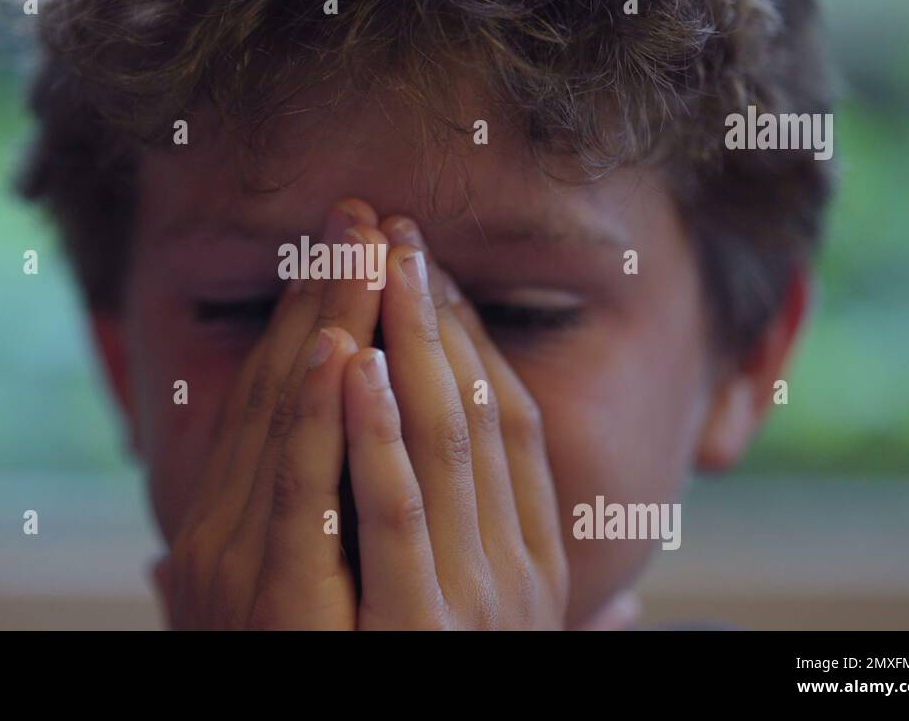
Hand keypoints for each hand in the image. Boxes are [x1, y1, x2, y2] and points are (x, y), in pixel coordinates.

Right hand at [157, 199, 386, 628]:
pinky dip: (342, 431)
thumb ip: (210, 591)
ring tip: (377, 253)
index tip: (340, 249)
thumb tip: (168, 567)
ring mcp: (279, 582)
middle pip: (288, 401)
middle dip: (328, 301)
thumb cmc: (268, 675)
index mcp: (220, 538)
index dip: (303, 320)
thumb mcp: (231, 632)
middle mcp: (231, 550)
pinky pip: (342, 511)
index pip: (269, 406)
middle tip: (360, 215)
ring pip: (312, 434)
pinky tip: (352, 360)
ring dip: (344, 334)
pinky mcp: (331, 620)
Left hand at [341, 216, 568, 628]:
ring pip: (444, 442)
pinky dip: (375, 432)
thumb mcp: (470, 617)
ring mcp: (473, 603)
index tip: (432, 274)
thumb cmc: (417, 674)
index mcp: (536, 566)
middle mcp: (518, 577)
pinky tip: (352, 364)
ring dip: (409, 340)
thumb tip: (555, 549)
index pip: (513, 426)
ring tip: (376, 259)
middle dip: (436, 313)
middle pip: (480, 413)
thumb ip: (483, 554)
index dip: (473, 339)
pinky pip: (395, 511)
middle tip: (397, 233)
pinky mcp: (415, 630)